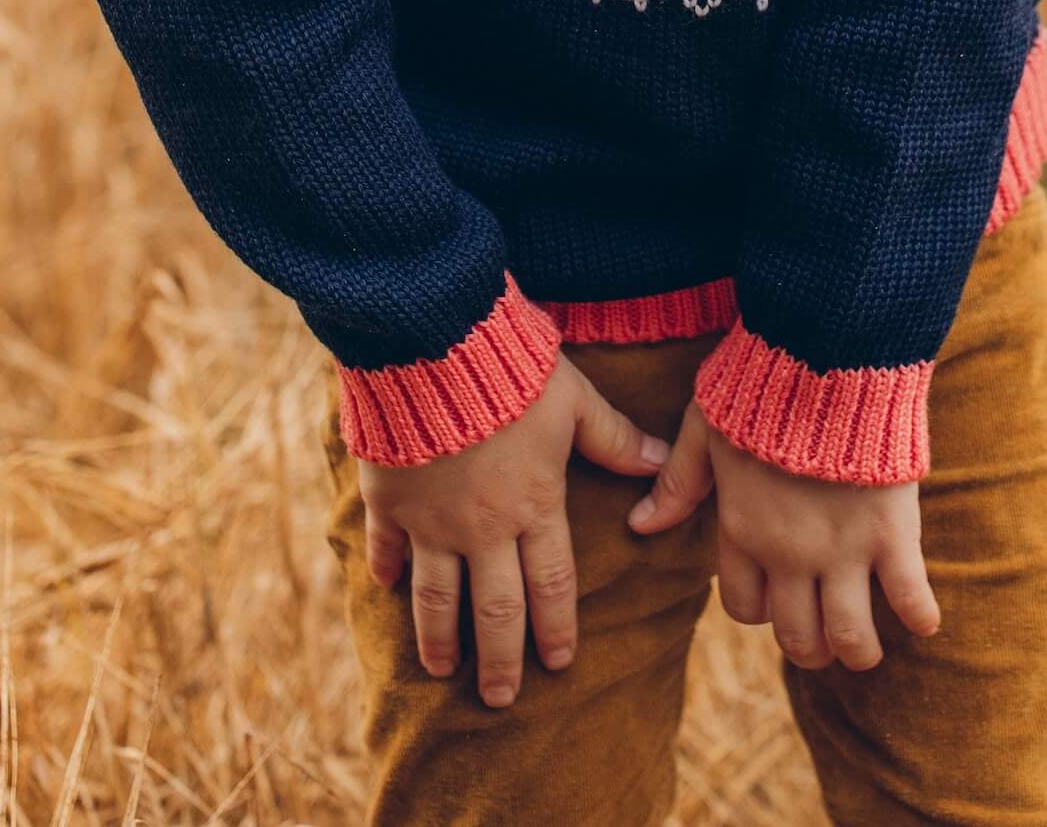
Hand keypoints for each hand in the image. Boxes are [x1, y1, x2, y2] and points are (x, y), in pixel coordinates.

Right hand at [356, 357, 670, 707]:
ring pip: (437, 597)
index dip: (556, 626)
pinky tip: (385, 588)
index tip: (558, 663)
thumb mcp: (575, 400)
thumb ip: (615, 438)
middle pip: (495, 609)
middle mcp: (484, 527)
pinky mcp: (389, 500)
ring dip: (439, 639)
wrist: (438, 347)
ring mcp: (432, 520)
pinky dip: (386, 569)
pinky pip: (386, 546)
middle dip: (501, 659)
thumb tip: (661, 461)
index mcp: (535, 505)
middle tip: (500, 699)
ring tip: (442, 671)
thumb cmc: (516, 369)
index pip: (551, 582)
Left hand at [628, 400, 939, 669]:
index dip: (762, 609)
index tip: (779, 594)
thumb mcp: (704, 427)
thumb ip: (678, 481)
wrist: (826, 351)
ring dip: (859, 650)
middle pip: (798, 636)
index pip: (744, 608)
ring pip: (850, 636)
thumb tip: (640, 525)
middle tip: (827, 637)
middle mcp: (790, 554)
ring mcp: (843, 548)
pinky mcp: (891, 531)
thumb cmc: (760, 381)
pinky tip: (922, 620)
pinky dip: (919, 615)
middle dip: (812, 647)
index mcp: (743, 530)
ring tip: (866, 644)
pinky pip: (909, 595)